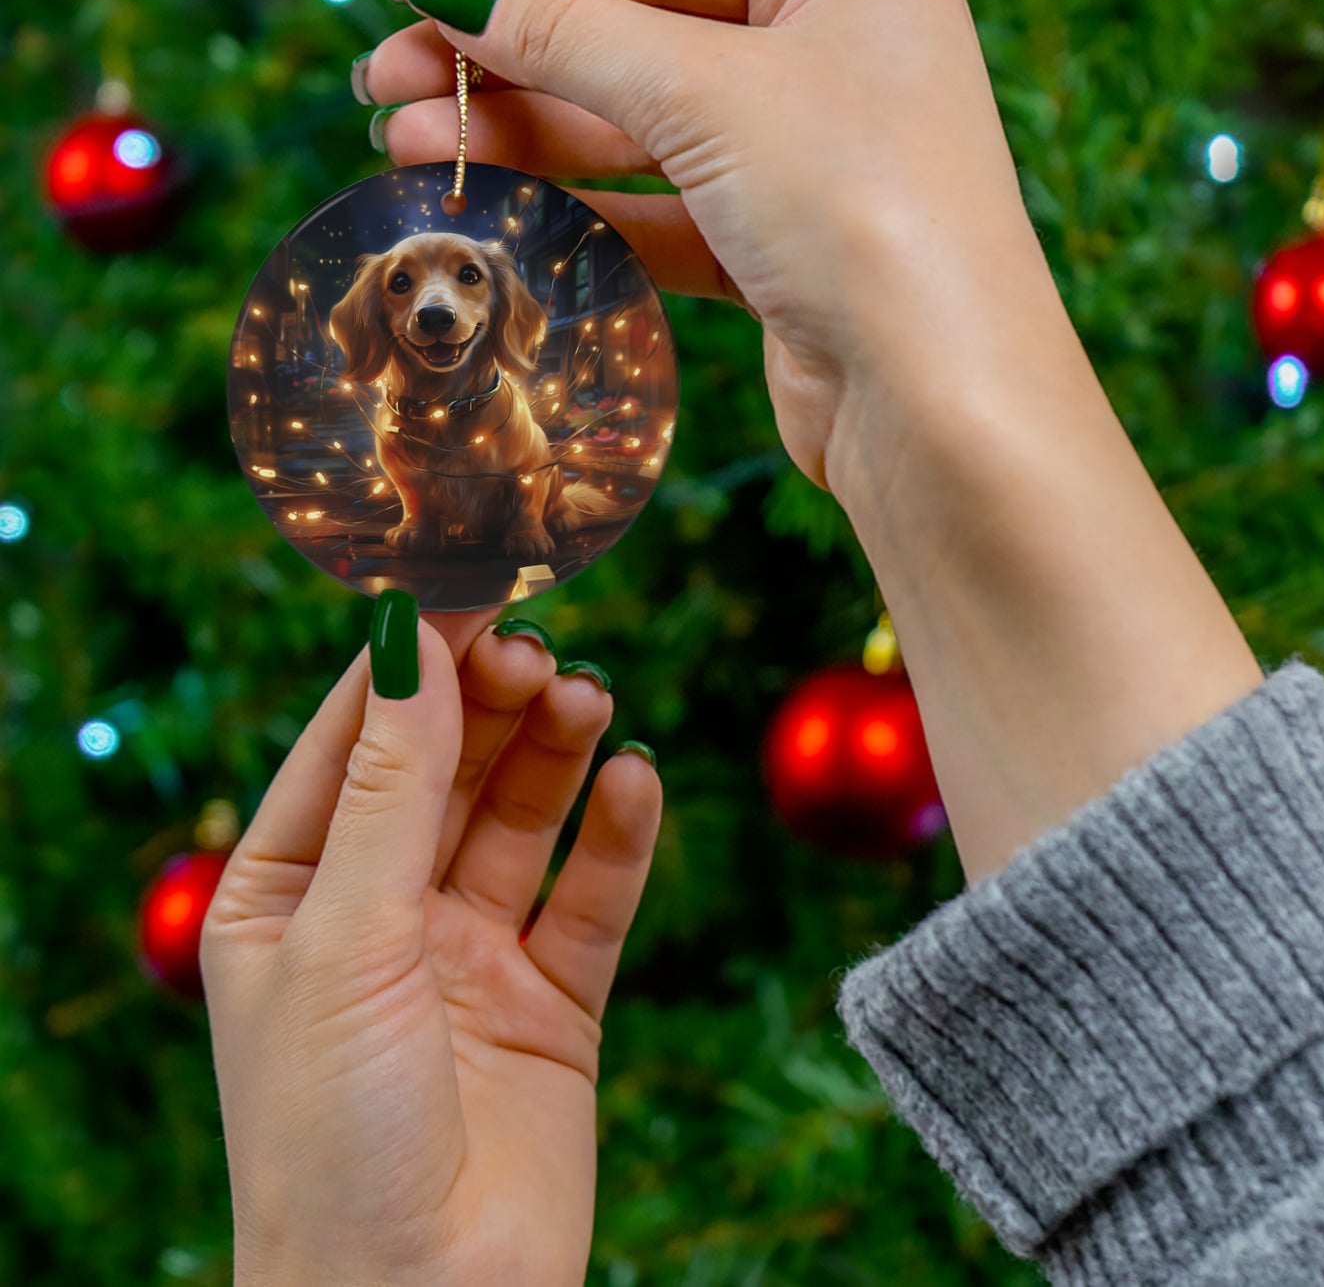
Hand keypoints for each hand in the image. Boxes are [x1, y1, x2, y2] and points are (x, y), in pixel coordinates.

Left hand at [201, 609, 661, 1286]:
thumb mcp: (346, 938)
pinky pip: (591, 897)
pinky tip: (636, 782)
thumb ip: (391, 788)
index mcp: (288, 894)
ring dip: (555, 754)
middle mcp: (379, 914)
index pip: (352, 742)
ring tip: (589, 699)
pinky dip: (617, 837)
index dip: (410, 664)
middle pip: (446, 769)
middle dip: (490, 705)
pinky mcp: (552, 1002)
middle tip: (539, 651)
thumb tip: (410, 640)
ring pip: (521, 820)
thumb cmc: (332, 1136)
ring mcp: (468, 955)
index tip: (468, 586)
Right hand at [361, 0, 1056, 495]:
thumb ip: (571, 34)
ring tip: (408, 146)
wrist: (938, 402)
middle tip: (386, 83)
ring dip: (528, 137)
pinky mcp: (784, 250)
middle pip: (638, 37)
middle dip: (509, 61)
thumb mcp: (707, 93)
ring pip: (642, 130)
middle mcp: (835, 51)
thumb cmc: (860, 209)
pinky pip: (665, 211)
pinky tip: (498, 208)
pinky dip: (584, 210)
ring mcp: (810, 156)